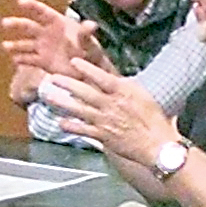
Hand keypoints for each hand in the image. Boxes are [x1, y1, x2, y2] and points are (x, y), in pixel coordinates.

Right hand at [0, 0, 110, 92]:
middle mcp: (46, 33)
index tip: (20, 2)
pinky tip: (14, 60)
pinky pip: (29, 59)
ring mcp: (43, 48)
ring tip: (5, 46)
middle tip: (5, 23)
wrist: (88, 69)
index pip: (42, 12)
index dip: (31, 6)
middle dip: (17, 24)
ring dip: (15, 45)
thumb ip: (86, 34)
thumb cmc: (90, 51)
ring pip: (25, 44)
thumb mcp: (89, 42)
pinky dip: (22, 60)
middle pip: (29, 26)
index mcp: (57, 23)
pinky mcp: (42, 62)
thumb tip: (92, 25)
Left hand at [43, 60, 180, 171]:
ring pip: (79, 109)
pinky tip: (60, 122)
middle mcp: (111, 105)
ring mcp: (105, 121)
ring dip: (62, 102)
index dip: (86, 69)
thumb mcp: (142, 95)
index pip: (101, 77)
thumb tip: (112, 81)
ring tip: (49, 96)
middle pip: (84, 92)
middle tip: (53, 78)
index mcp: (123, 92)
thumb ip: (124, 87)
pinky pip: (83, 130)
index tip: (74, 62)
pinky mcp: (103, 136)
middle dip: (67, 84)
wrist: (157, 144)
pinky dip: (71, 126)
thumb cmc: (154, 119)